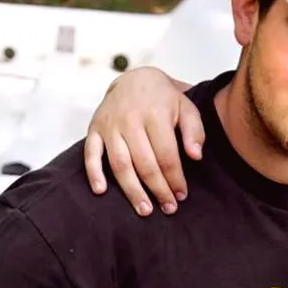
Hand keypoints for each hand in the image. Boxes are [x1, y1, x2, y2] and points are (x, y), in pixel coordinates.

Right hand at [83, 67, 203, 215]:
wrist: (135, 78)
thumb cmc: (164, 98)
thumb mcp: (186, 107)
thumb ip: (194, 131)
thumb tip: (196, 156)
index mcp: (155, 114)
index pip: (167, 155)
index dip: (175, 178)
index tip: (181, 195)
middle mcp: (130, 119)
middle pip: (144, 163)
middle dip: (158, 189)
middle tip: (168, 208)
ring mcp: (110, 125)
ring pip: (120, 163)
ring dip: (131, 190)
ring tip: (144, 209)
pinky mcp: (94, 128)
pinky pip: (91, 153)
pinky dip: (93, 172)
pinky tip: (101, 191)